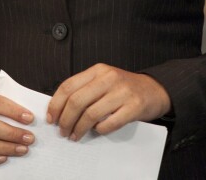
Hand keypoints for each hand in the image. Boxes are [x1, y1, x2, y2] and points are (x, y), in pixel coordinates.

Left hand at [47, 64, 170, 140]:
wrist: (154, 89)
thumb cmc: (123, 87)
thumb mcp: (103, 80)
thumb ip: (84, 89)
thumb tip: (59, 109)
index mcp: (98, 70)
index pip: (68, 86)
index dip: (56, 104)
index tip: (51, 118)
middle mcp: (109, 78)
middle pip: (77, 101)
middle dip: (65, 120)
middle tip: (62, 131)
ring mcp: (122, 92)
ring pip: (91, 114)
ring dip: (79, 129)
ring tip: (75, 136)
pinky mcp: (134, 106)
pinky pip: (109, 123)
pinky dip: (99, 130)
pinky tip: (97, 131)